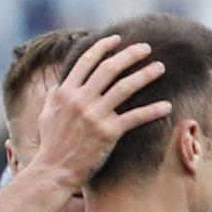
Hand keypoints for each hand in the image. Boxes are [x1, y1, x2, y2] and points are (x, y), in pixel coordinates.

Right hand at [28, 35, 171, 193]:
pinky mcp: (108, 132)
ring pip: (126, 87)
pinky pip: (135, 117)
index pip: (86, 62)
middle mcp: (80, 100)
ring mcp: (94, 115)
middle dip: (130, 54)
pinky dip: (153, 110)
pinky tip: (166, 106)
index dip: (103, 47)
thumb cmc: (50, 146)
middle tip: (146, 48)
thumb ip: (53, 97)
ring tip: (159, 68)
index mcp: (64, 93)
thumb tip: (58, 84)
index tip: (117, 39)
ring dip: (146, 75)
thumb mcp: (45, 117)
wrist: (53, 173)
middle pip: (110, 68)